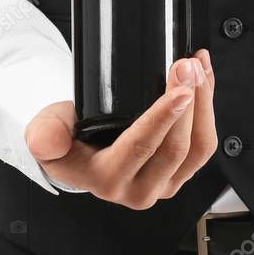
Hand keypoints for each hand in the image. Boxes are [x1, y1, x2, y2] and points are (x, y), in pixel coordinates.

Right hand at [25, 49, 216, 209]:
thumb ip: (45, 135)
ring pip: (198, 148)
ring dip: (205, 103)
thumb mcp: (47, 130)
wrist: (80, 148)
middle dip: (191, 101)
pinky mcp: (180, 173)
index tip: (181, 88)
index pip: (141, 149)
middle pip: (177, 148)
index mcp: (107, 179)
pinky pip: (203, 144)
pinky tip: (204, 78)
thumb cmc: (66, 136)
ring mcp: (164, 184)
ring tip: (199, 66)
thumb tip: (45, 142)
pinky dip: (208, 107)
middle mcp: (138, 190)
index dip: (164, 118)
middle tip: (188, 64)